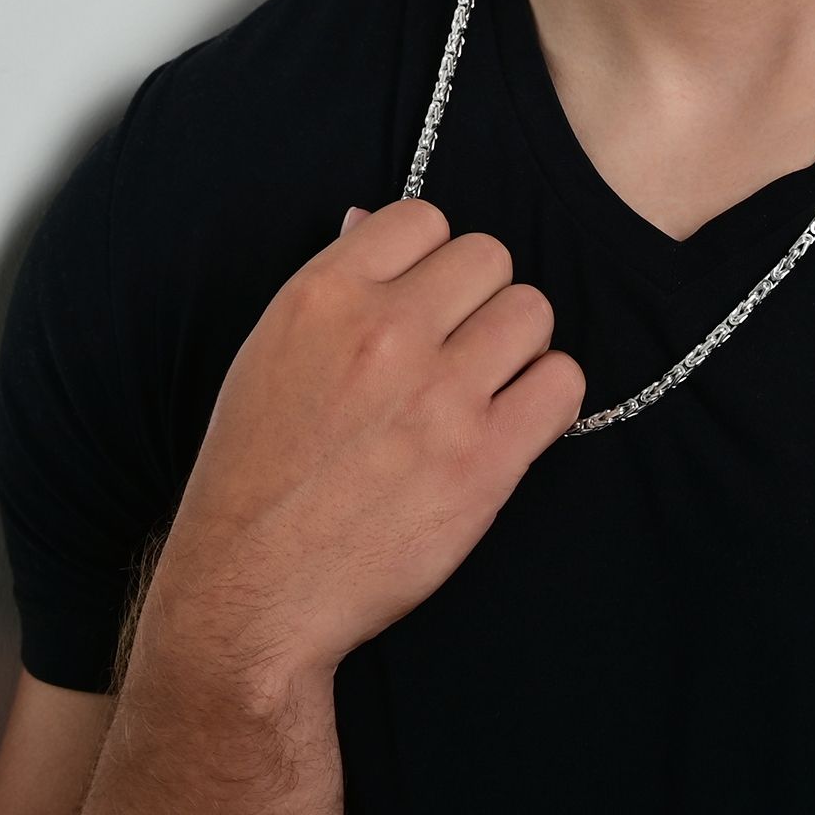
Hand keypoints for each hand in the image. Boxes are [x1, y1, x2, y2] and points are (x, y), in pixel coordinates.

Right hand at [143, 198, 584, 686]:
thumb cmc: (256, 476)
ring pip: (533, 312)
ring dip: (517, 347)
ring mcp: (439, 395)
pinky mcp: (485, 459)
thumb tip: (371, 217)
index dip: (430, 259)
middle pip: (490, 257)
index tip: (423, 299)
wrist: (251, 596)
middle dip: (479, 299)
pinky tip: (513, 423)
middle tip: (457, 348)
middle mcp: (385, 333)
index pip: (424, 217)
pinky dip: (547, 400)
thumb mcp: (269, 355)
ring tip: (484, 387)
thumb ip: (333, 285)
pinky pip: (563, 384)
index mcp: (324, 297)